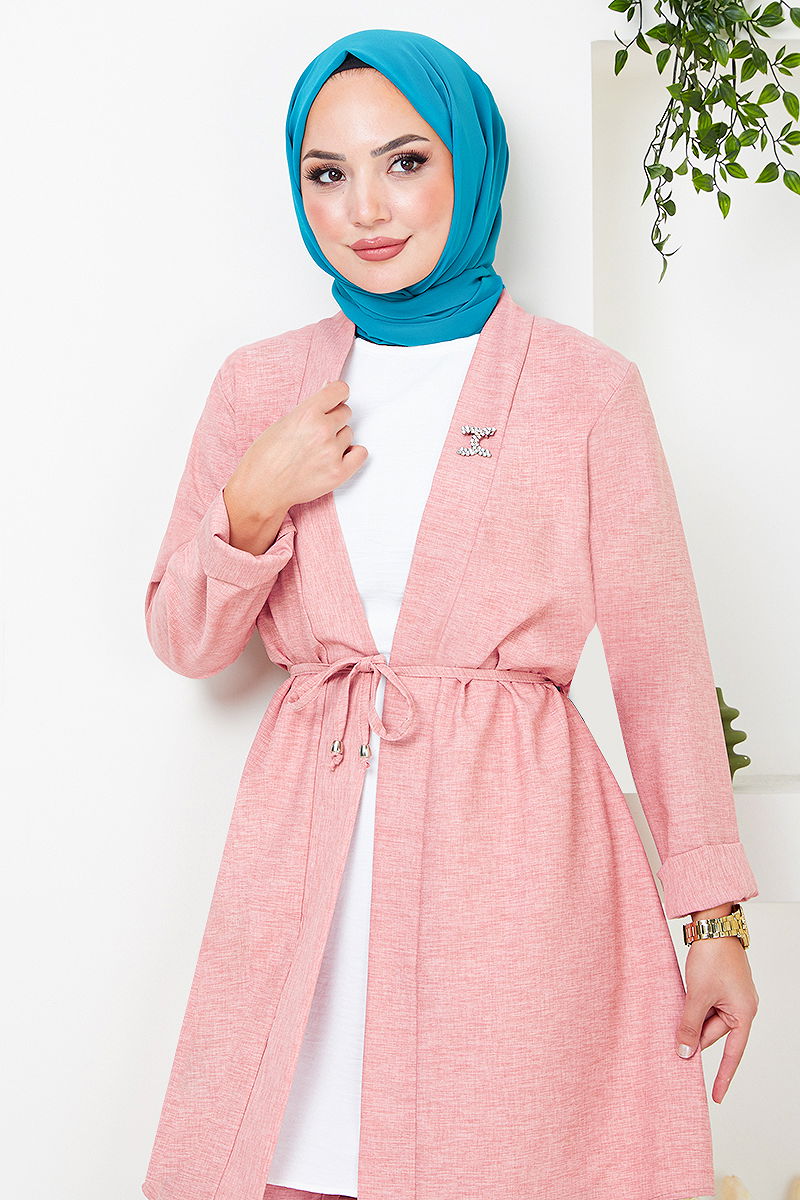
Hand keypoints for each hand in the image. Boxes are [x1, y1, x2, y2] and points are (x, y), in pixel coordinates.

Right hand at [223, 380, 367, 554]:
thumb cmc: (265, 457)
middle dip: (334, 419)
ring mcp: (332, 452)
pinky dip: (352, 454)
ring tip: (317, 450)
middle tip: (317, 433)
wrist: (261, 488)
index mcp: (307, 414)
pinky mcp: (339, 472)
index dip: (337, 396)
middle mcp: (322, 430)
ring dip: (338, 439)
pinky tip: (337, 457)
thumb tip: (328, 389)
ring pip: (349, 433)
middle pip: (345, 412)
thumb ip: (309, 408)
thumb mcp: (283, 422)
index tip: (335, 401)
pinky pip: (360, 454)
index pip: (340, 390)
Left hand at [675, 934, 758, 1102]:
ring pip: (708, 1019)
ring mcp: (732, 997)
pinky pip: (707, 1006)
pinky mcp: (722, 986)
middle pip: (714, 1034)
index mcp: (743, 1013)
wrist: (713, 925)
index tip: (716, 1096)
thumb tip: (685, 1053)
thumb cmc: (711, 958)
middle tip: (672, 1044)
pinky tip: (680, 1006)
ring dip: (691, 1019)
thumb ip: (689, 1025)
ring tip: (675, 1012)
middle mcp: (741, 1007)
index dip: (722, 1076)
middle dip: (694, 1036)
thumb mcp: (697, 995)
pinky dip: (693, 1009)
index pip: (732, 1053)